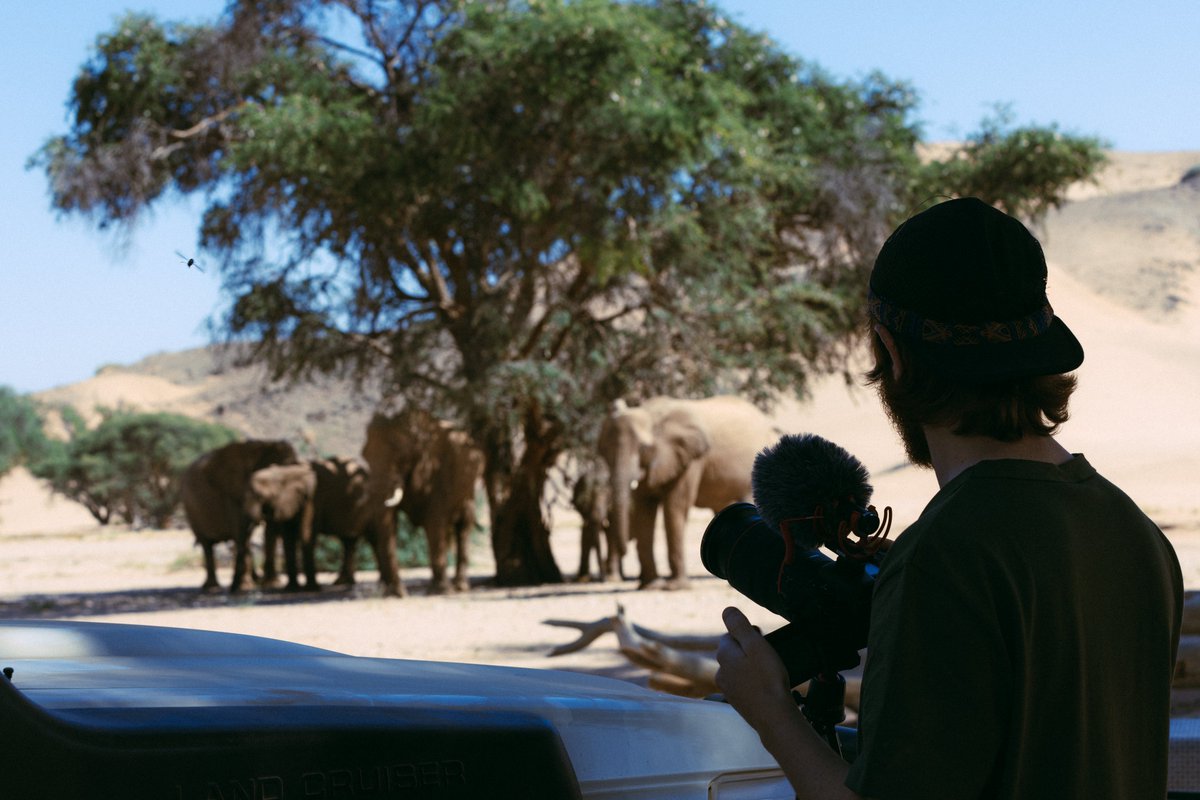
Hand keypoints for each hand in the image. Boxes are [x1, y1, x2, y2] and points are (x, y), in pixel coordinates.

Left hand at [715, 606, 793, 729]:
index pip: (730, 635)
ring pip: (739, 669)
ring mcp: (728, 689)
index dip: (748, 634)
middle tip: (768, 656)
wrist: (774, 717)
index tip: (763, 639)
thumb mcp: (755, 645)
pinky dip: (754, 683)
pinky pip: (744, 685)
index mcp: (724, 655)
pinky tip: (766, 687)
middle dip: (749, 651)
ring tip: (769, 672)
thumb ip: (740, 626)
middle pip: (734, 652)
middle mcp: (721, 672)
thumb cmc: (768, 680)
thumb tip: (727, 610)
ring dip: (751, 667)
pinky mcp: (737, 702)